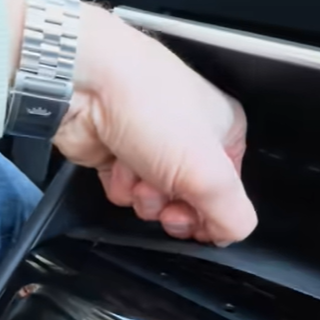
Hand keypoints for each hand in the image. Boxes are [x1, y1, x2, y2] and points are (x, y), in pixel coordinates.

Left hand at [55, 6, 256, 245]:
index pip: (228, 194)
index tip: (197, 217)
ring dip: (142, 195)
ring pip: (153, 201)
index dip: (210, 214)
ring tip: (137, 167)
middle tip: (165, 195)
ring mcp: (150, 146)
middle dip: (172, 207)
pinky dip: (118, 184)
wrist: (86, 85)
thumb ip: (232, 215)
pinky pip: (124, 191)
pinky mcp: (116, 154)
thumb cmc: (149, 105)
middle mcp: (189, 138)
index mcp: (225, 132)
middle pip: (189, 203)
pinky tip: (116, 160)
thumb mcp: (209, 173)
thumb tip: (231, 235)